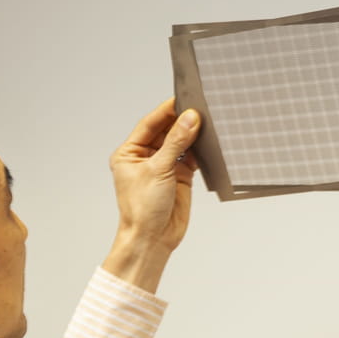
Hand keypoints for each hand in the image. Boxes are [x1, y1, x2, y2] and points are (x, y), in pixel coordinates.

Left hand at [102, 98, 200, 291]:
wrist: (153, 239)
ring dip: (191, 134)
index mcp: (130, 153)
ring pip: (180, 142)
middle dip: (181, 121)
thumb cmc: (143, 209)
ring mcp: (163, 166)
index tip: (183, 98)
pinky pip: (190, 156)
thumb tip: (190, 118)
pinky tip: (208, 141)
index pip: (149, 124)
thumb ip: (176, 142)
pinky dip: (199, 149)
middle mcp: (145, 157)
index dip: (166, 110)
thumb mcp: (158, 169)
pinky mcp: (179, 176)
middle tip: (199, 108)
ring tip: (206, 122)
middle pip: (166, 131)